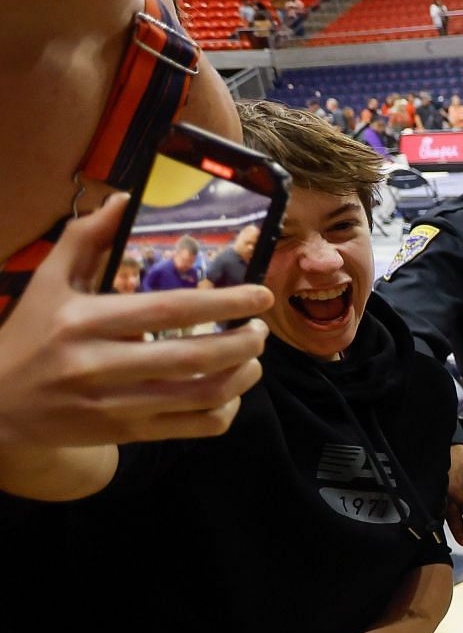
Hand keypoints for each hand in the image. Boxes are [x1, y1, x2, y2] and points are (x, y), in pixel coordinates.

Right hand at [0, 194, 270, 447]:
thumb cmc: (31, 334)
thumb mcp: (49, 281)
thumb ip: (86, 238)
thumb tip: (125, 198)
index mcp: (84, 320)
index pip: (169, 310)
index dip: (223, 303)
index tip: (260, 295)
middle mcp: (100, 365)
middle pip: (194, 357)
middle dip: (243, 342)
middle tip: (261, 329)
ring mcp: (116, 405)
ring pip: (201, 396)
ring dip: (242, 377)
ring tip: (254, 358)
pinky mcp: (127, 434)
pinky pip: (194, 428)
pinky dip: (224, 410)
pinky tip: (230, 391)